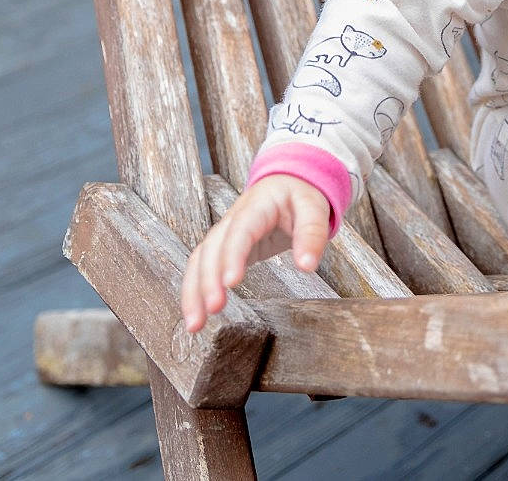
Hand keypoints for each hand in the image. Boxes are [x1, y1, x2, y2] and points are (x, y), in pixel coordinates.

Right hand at [180, 174, 331, 333]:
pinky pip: (202, 269)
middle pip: (212, 249)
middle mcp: (232, 220)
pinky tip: (196, 317)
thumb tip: (307, 266)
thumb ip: (312, 234)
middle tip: (215, 309)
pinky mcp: (224, 249)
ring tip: (195, 325)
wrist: (287, 182)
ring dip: (193, 292)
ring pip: (199, 261)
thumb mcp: (314, 208)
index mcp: (256, 206)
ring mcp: (224, 234)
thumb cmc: (300, 195)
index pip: (240, 232)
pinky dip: (194, 292)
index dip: (232, 256)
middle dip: (209, 280)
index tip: (231, 283)